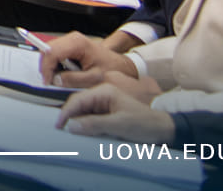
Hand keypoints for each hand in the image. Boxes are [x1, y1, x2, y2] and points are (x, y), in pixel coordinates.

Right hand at [38, 32, 138, 86]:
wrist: (120, 65)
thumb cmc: (111, 69)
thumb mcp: (94, 78)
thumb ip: (73, 80)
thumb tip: (55, 80)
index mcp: (77, 43)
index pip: (51, 52)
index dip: (46, 68)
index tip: (48, 82)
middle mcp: (72, 38)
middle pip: (47, 50)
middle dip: (47, 67)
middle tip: (52, 82)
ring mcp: (71, 41)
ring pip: (50, 52)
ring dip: (52, 66)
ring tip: (63, 78)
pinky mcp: (70, 46)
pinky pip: (56, 54)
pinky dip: (56, 65)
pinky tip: (67, 73)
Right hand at [57, 83, 174, 140]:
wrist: (163, 130)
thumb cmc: (144, 124)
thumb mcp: (119, 125)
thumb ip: (94, 124)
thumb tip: (71, 126)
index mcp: (104, 91)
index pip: (78, 99)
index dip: (66, 112)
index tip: (58, 125)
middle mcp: (102, 94)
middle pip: (79, 104)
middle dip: (69, 116)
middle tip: (61, 130)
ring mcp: (105, 104)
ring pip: (83, 112)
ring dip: (77, 121)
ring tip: (69, 133)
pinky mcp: (107, 114)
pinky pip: (91, 118)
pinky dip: (85, 125)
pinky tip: (81, 132)